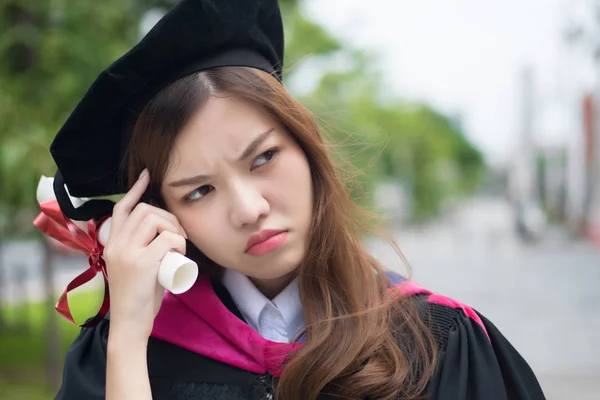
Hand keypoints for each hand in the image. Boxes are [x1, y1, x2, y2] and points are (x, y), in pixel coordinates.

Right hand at [103, 169, 187, 339]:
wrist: (130, 324)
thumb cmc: (139, 298)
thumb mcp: (137, 267)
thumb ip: (143, 249)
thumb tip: (165, 233)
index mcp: (112, 244)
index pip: (121, 209)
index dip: (135, 189)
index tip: (148, 176)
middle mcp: (116, 245)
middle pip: (144, 210)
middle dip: (167, 215)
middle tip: (179, 234)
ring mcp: (127, 253)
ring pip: (155, 220)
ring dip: (174, 228)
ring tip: (179, 246)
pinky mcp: (141, 263)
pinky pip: (167, 239)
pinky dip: (179, 241)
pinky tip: (180, 253)